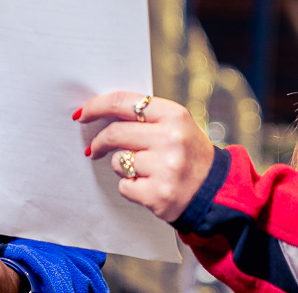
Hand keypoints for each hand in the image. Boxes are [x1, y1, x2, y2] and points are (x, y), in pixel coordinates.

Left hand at [76, 91, 214, 221]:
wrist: (215, 190)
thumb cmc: (189, 154)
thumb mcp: (177, 125)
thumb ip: (145, 117)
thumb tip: (99, 113)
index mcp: (174, 115)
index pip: (123, 102)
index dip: (96, 106)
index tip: (82, 114)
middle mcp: (170, 139)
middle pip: (115, 132)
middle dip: (99, 142)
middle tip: (94, 149)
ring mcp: (165, 168)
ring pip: (118, 161)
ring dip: (122, 166)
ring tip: (143, 170)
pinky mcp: (158, 194)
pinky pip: (124, 186)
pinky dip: (130, 187)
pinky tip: (147, 186)